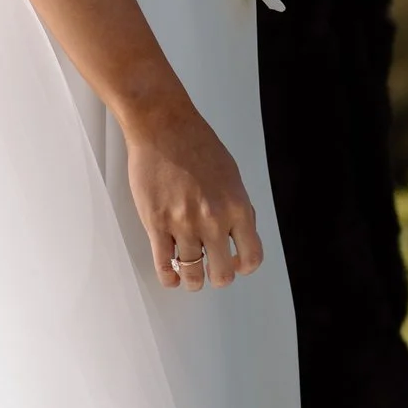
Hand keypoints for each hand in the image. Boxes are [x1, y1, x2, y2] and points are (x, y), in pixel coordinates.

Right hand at [122, 98, 261, 291]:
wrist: (163, 127)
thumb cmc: (197, 144)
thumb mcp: (231, 174)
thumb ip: (238, 206)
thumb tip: (241, 232)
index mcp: (237, 206)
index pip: (251, 255)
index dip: (244, 266)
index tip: (236, 264)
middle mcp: (213, 219)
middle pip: (222, 273)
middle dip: (218, 276)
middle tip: (212, 271)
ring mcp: (183, 223)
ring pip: (191, 273)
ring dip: (192, 280)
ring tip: (191, 277)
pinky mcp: (156, 223)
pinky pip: (164, 265)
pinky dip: (169, 277)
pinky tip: (172, 276)